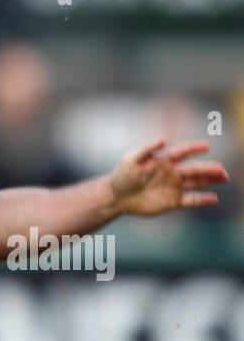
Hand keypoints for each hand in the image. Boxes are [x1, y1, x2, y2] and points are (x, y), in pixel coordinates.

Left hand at [110, 138, 227, 214]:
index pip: (182, 152)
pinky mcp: (172, 201)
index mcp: (163, 160)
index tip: (206, 146)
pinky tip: (214, 198)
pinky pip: (190, 200)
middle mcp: (171, 173)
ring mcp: (173, 187)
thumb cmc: (122, 175)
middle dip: (208, 169)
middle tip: (222, 169)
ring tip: (223, 177)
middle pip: (194, 170)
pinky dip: (202, 199)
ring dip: (210, 180)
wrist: (117, 196)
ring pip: (196, 183)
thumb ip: (146, 149)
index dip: (194, 148)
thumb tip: (163, 139)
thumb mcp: (131, 158)